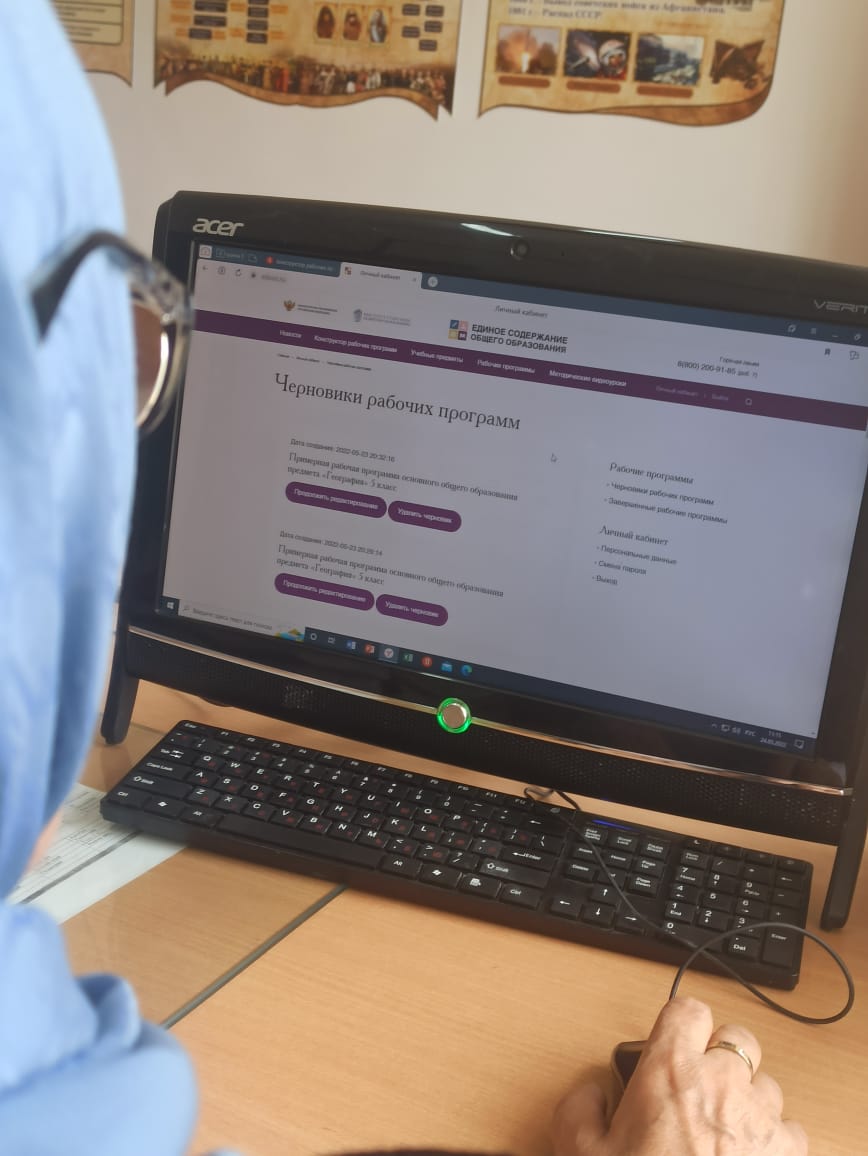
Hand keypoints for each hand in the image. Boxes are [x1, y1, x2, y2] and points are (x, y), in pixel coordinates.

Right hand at [552, 997, 807, 1155]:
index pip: (688, 1010)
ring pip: (766, 1084)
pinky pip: (791, 1129)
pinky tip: (750, 1155)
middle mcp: (720, 1082)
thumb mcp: (580, 1150)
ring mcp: (759, 1117)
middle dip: (721, 1057)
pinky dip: (774, 1138)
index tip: (672, 1043)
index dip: (680, 1025)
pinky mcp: (786, 1153)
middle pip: (737, 1039)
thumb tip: (591, 1095)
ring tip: (723, 1129)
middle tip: (698, 1088)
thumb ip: (578, 1109)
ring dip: (748, 1099)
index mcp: (669, 1070)